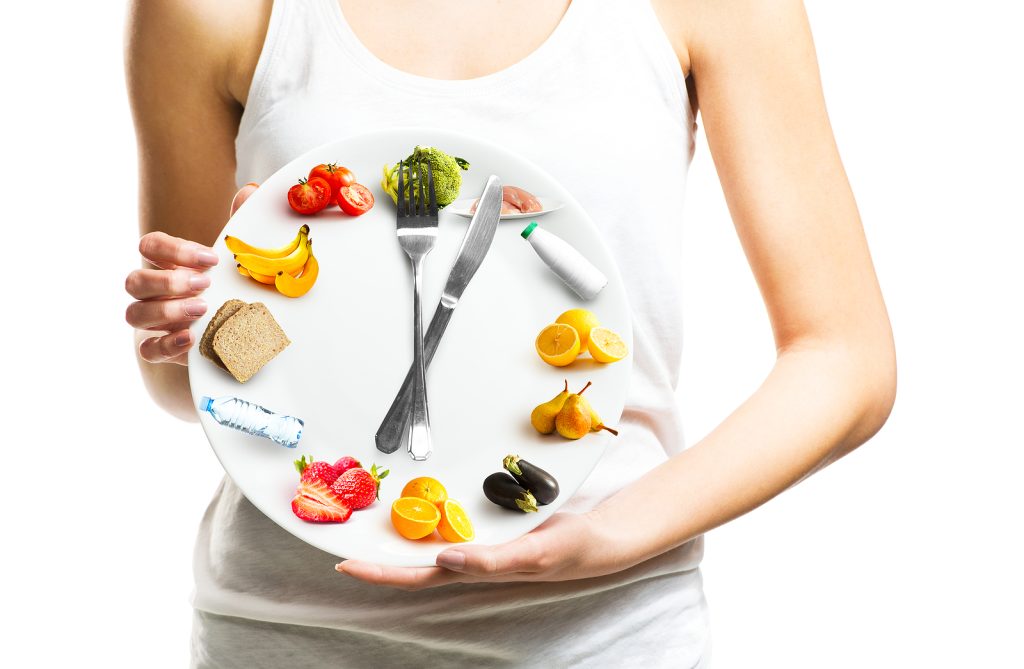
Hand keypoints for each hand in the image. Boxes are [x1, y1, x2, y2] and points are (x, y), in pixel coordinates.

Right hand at [125, 184, 257, 363]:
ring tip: (202, 309)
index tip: (212, 258)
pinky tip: (191, 337)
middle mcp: (154, 292)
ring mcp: (154, 322)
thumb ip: (241, 226)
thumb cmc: (234, 288)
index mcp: (170, 264)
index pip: (150, 246)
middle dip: (167, 281)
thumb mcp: (240, 259)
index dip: (174, 250)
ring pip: (134, 313)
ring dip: (166, 310)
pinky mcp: (161, 351)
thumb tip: (248, 191)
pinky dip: (165, 344)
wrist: (244, 332)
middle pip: (134, 280)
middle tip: (204, 284)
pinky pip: (147, 350)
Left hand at [335, 510, 624, 590]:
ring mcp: (474, 540)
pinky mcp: (485, 523)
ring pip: (423, 538)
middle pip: (408, 559)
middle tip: (337, 527)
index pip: (414, 576)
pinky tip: (413, 496)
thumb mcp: (533, 555)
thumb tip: (445, 560)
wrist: (596, 539)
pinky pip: (445, 519)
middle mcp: (466, 558)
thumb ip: (492, 561)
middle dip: (373, 549)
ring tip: (361, 511)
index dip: (378, 573)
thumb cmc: (568, 552)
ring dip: (393, 529)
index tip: (343, 564)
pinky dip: (424, 509)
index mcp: (472, 570)